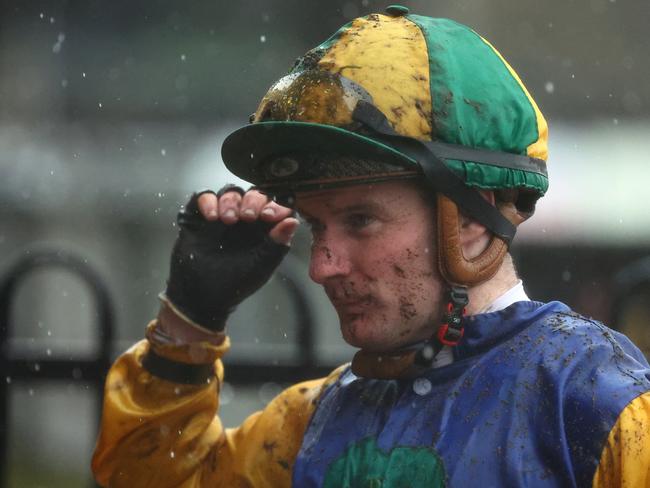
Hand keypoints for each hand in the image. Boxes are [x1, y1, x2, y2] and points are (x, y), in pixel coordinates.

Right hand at [162, 186, 298, 334]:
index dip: (274, 205)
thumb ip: (277, 244)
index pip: (274, 206)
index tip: (269, 215)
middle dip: (252, 201)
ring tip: (229, 219)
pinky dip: (209, 202)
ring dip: (231, 201)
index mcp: (263, 229)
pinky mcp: (200, 217)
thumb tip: (292, 220)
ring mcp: (222, 215)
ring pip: (230, 193)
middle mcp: (244, 219)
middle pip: (252, 194)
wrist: (203, 296)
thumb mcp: (261, 266)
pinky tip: (212, 218)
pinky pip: (204, 198)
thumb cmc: (236, 284)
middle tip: (248, 216)